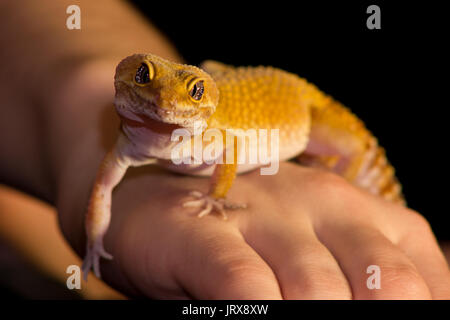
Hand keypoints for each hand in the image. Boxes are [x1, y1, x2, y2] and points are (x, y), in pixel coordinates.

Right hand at [59, 161, 449, 298]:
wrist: (159, 194)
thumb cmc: (246, 232)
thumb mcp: (316, 247)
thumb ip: (359, 274)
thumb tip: (399, 300)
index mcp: (357, 212)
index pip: (421, 274)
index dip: (422, 310)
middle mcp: (319, 205)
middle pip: (387, 283)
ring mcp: (261, 214)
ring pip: (316, 288)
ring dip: (312, 317)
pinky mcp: (203, 230)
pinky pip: (243, 281)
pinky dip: (255, 310)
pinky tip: (247, 316)